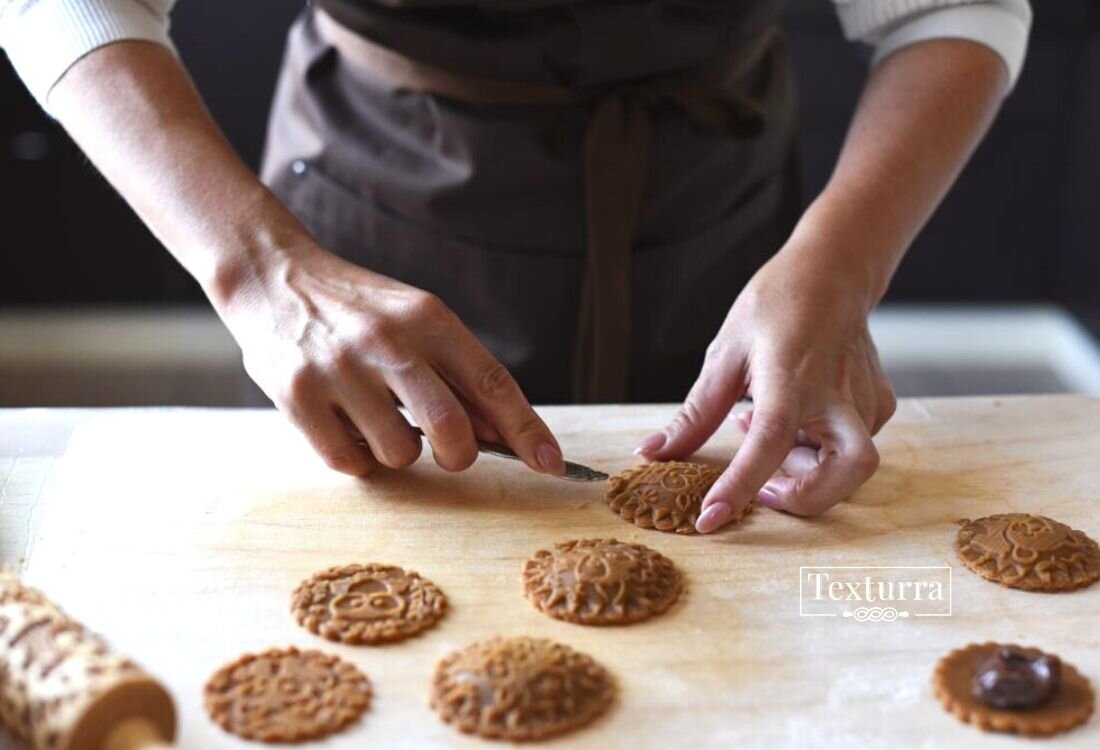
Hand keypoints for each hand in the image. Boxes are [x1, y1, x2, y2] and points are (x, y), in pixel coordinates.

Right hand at [216, 242, 565, 477]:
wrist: (272, 278)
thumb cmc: (358, 309)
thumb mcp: (415, 321)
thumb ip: (457, 373)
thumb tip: (502, 433)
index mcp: (428, 319)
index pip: (492, 383)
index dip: (528, 430)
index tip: (551, 464)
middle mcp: (387, 342)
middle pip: (450, 430)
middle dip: (458, 455)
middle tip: (446, 451)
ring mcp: (339, 370)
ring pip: (399, 454)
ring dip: (398, 453)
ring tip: (378, 419)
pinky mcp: (297, 397)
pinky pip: (349, 463)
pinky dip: (357, 459)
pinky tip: (346, 425)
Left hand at [635, 241, 895, 529]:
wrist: (832, 273)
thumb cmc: (775, 306)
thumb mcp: (724, 353)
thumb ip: (695, 413)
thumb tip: (653, 452)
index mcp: (791, 377)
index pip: (770, 444)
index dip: (740, 487)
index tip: (710, 519)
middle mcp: (838, 393)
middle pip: (847, 472)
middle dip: (806, 498)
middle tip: (762, 489)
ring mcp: (867, 400)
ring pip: (849, 466)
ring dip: (804, 469)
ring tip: (762, 428)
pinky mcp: (880, 404)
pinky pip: (852, 447)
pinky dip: (818, 452)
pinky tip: (792, 423)